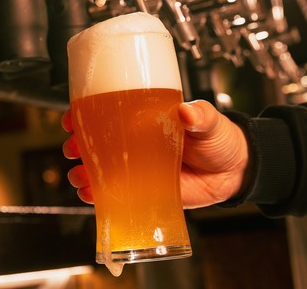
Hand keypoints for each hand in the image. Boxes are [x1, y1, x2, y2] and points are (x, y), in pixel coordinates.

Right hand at [62, 100, 249, 208]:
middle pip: (96, 141)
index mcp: (145, 118)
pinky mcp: (144, 190)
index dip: (85, 112)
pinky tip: (91, 194)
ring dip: (84, 171)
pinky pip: (115, 193)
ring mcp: (137, 167)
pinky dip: (99, 195)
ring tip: (79, 174)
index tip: (72, 116)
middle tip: (72, 147)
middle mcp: (135, 142)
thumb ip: (200, 115)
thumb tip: (189, 111)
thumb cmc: (219, 139)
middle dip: (77, 144)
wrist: (234, 171)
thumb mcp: (210, 120)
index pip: (107, 111)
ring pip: (100, 168)